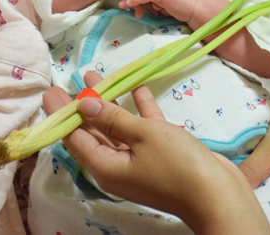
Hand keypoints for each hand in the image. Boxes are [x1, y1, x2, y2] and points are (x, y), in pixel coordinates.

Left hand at [43, 73, 269, 234]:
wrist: (217, 194)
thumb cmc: (176, 165)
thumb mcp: (141, 136)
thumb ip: (112, 118)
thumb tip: (83, 105)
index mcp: (105, 166)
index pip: (73, 138)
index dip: (61, 113)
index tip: (52, 91)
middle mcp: (117, 164)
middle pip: (92, 131)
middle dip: (83, 105)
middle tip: (71, 80)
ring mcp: (139, 159)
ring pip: (117, 126)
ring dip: (110, 101)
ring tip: (97, 75)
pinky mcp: (159, 152)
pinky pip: (143, 127)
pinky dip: (139, 108)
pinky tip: (138, 86)